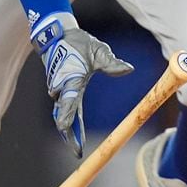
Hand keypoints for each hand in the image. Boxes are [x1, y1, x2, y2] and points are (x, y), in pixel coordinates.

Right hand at [31, 12, 133, 157]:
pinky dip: (67, 118)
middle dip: (69, 132)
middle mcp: (62, 87)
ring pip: (62, 112)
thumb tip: (129, 69)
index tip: (65, 129)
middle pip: (63, 114)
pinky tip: (72, 131)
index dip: (67, 116)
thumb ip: (112, 63)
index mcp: (71, 78)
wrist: (57, 35)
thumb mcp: (98, 52)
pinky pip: (63, 107)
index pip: (68, 100)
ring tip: (75, 144)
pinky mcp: (61, 89)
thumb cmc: (79, 43)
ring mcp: (59, 89)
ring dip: (68, 127)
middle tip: (76, 150)